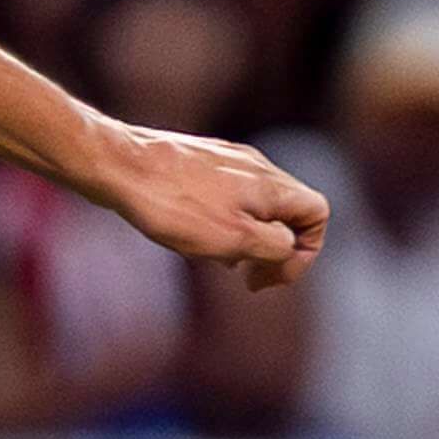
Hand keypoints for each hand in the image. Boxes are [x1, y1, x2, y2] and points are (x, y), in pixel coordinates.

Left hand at [101, 125, 327, 292]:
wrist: (119, 166)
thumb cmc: (174, 206)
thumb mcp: (235, 240)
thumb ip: (275, 246)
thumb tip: (289, 248)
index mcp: (271, 185)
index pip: (318, 214)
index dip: (306, 252)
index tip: (270, 275)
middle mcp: (257, 167)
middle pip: (290, 211)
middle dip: (277, 249)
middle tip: (249, 278)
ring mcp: (228, 161)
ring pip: (258, 205)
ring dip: (249, 238)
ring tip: (221, 260)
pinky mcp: (201, 162)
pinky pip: (231, 196)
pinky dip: (226, 222)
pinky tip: (195, 236)